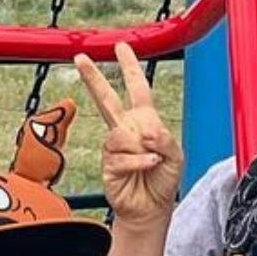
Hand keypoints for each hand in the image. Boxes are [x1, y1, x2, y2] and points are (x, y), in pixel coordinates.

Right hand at [75, 42, 182, 232]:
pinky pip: (123, 156)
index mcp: (144, 120)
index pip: (137, 88)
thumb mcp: (176, 155)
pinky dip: (140, 162)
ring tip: (153, 162)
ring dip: (143, 149)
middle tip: (80, 58)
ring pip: (121, 135)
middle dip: (93, 78)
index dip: (131, 67)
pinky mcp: (109, 164)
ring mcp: (115, 146)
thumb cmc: (163, 180)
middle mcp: (126, 129)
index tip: (122, 48)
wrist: (151, 208)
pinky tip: (149, 166)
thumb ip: (164, 138)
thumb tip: (144, 132)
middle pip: (106, 98)